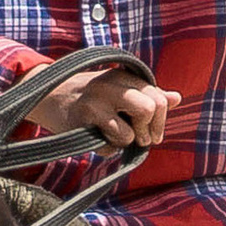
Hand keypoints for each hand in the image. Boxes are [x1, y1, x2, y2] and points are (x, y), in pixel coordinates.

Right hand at [62, 65, 177, 151]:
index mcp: (125, 76)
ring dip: (126, 142)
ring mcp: (96, 101)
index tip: (152, 134)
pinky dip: (107, 148)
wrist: (48, 94)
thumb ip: (148, 94)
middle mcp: (112, 84)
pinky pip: (108, 145)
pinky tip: (96, 138)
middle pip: (150, 108)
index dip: (160, 122)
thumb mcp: (120, 89)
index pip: (159, 99)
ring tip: (114, 137)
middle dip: (150, 131)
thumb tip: (177, 98)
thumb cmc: (90, 97)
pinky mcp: (82, 119)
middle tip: (141, 139)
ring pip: (130, 133)